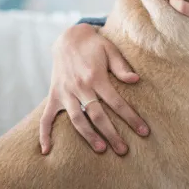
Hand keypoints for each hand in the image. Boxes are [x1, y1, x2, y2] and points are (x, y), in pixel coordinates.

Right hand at [39, 23, 148, 155]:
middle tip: (123, 150)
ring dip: (88, 136)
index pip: (116, 102)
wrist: (68, 38)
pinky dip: (44, 134)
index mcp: (96, 77)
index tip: (143, 131)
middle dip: (112, 134)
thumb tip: (136, 80)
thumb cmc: (95, 45)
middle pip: (97, 116)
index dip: (131, 118)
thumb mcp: (111, 50)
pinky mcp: (54, 95)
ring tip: (101, 149)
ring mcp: (64, 92)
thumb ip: (122, 67)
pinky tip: (47, 150)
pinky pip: (45, 118)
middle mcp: (79, 87)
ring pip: (76, 119)